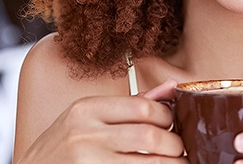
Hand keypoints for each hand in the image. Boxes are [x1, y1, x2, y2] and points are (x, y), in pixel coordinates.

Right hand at [16, 80, 185, 163]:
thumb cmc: (61, 147)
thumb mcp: (87, 118)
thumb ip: (130, 104)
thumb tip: (171, 87)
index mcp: (86, 109)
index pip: (143, 107)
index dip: (167, 117)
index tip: (173, 124)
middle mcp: (85, 135)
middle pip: (149, 136)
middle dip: (174, 144)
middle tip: (180, 148)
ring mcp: (88, 162)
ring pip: (149, 163)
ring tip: (179, 163)